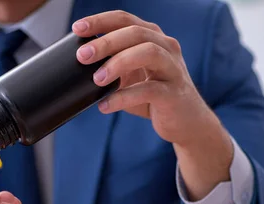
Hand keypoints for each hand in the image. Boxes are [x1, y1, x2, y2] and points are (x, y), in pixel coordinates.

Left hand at [73, 11, 232, 199]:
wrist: (186, 123)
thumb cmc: (154, 97)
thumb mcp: (130, 78)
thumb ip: (111, 68)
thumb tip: (78, 67)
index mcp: (153, 38)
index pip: (125, 20)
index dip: (101, 21)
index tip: (77, 28)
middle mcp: (166, 47)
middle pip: (135, 33)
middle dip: (106, 42)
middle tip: (82, 56)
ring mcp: (173, 69)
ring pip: (147, 53)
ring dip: (118, 63)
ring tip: (97, 80)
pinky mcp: (174, 93)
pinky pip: (149, 90)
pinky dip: (123, 97)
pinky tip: (106, 106)